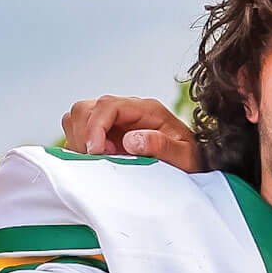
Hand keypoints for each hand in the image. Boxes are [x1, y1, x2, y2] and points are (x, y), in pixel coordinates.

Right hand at [60, 96, 201, 169]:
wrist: (193, 166)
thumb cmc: (192, 161)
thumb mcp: (185, 156)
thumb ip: (162, 146)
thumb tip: (131, 140)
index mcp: (146, 110)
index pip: (108, 105)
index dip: (96, 127)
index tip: (96, 151)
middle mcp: (127, 111)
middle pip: (86, 109)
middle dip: (85, 135)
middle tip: (103, 158)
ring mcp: (114, 123)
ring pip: (78, 119)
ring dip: (80, 142)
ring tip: (104, 160)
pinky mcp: (106, 137)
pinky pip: (79, 135)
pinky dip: (81, 149)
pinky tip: (100, 162)